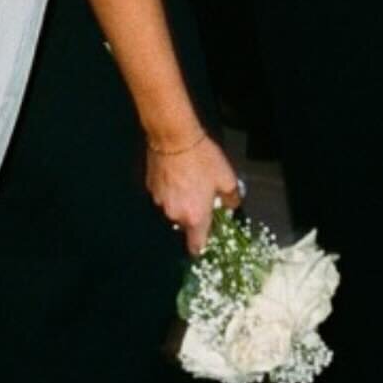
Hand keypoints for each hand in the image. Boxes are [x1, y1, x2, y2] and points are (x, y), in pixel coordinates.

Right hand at [145, 132, 243, 254]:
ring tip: (188, 181)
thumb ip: (231, 198)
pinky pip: (162, 194)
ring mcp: (159, 201)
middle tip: (201, 196)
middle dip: (192, 215)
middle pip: (184, 224)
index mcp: (195, 218)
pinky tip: (175, 173)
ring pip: (172, 208)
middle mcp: (175, 214)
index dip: (200, 246)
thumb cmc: (203, 160)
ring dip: (179, 201)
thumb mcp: (227, 178)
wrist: (174, 137)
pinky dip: (169, 189)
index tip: (205, 239)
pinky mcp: (150, 186)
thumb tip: (230, 205)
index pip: (196, 246)